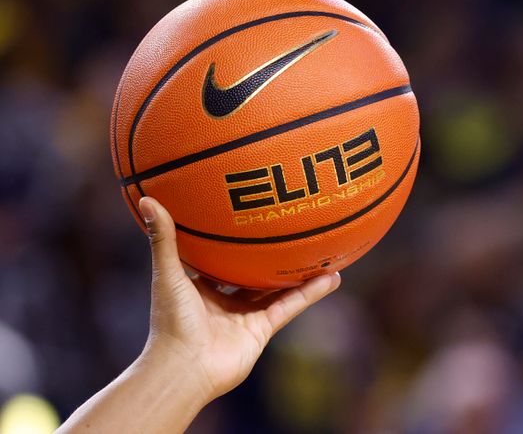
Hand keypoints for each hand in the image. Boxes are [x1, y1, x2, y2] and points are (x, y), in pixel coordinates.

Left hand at [138, 196, 340, 402]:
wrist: (184, 369)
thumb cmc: (170, 321)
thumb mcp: (168, 273)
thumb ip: (163, 238)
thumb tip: (146, 197)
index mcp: (200, 286)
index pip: (220, 257)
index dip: (234, 239)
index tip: (250, 214)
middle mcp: (224, 300)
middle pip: (252, 272)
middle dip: (270, 254)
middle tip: (292, 226)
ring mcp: (245, 315)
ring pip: (277, 288)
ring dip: (299, 271)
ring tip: (323, 249)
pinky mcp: (262, 330)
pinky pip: (290, 306)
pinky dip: (311, 293)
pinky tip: (332, 277)